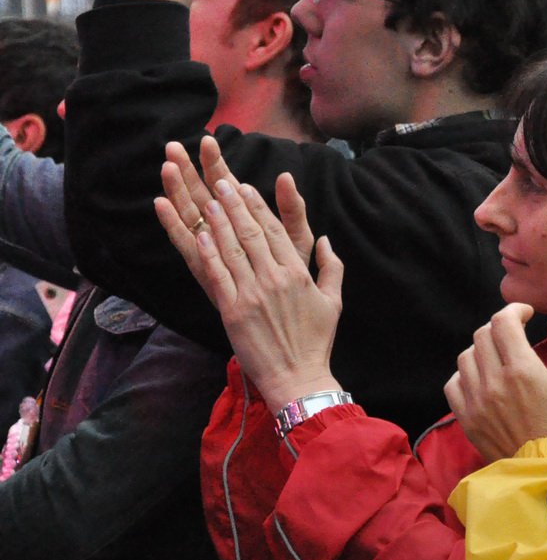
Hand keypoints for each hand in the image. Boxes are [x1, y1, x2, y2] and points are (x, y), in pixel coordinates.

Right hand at [157, 137, 315, 279]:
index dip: (217, 163)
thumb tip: (285, 176)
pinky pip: (185, 243)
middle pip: (202, 194)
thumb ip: (291, 209)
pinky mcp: (204, 267)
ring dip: (177, 191)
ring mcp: (211, 247)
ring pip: (190, 214)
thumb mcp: (297, 238)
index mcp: (245, 219)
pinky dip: (173, 225)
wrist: (288, 311)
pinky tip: (160, 204)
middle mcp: (224, 230)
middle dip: (189, 170)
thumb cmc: (293, 275)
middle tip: (173, 146)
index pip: (228, 183)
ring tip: (167, 167)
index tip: (208, 140)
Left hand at [157, 173, 343, 412]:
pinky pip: (218, 274)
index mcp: (298, 274)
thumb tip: (326, 240)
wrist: (298, 377)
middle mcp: (275, 278)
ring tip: (207, 199)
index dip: (257, 207)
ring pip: (231, 248)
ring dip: (217, 222)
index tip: (244, 187)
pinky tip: (199, 234)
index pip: (275, 231)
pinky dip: (207, 252)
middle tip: (219, 182)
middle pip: (250, 233)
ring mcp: (252, 293)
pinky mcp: (233, 310)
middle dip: (233, 205)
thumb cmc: (317, 341)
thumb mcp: (334, 302)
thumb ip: (332, 267)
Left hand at [445, 310, 546, 461]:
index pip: (503, 322)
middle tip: (516, 334)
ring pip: (466, 357)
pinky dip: (466, 374)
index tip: (526, 314)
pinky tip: (483, 379)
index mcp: (523, 370)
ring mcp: (476, 401)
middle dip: (500, 328)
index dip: (513, 310)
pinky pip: (454, 384)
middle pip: (482, 335)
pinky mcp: (467, 419)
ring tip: (500, 357)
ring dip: (483, 349)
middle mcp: (494, 381)